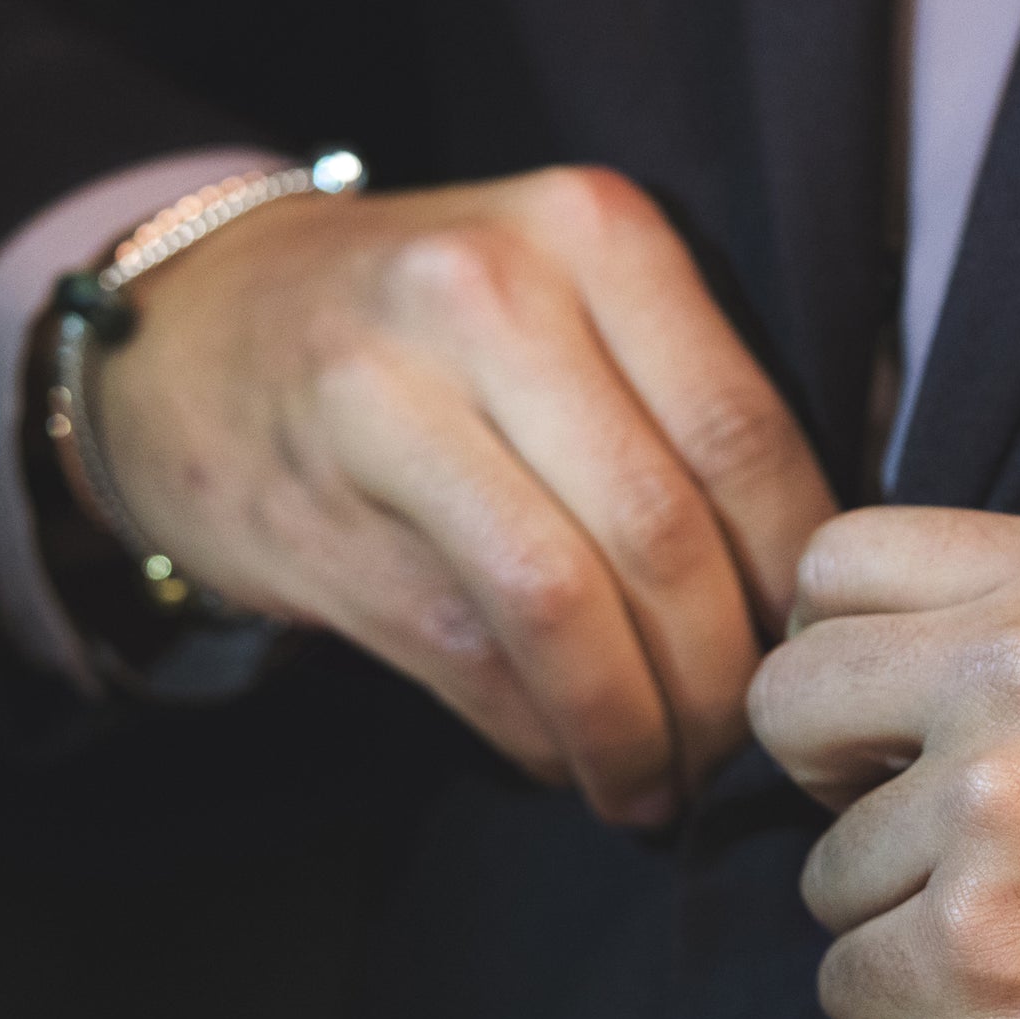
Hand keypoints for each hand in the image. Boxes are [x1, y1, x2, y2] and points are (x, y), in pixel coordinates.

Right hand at [96, 166, 835, 823]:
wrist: (198, 331)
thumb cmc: (437, 332)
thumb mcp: (575, 296)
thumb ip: (692, 396)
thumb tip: (822, 579)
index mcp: (593, 235)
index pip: (744, 434)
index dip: (795, 575)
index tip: (812, 649)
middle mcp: (490, 297)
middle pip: (661, 533)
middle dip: (720, 676)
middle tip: (745, 745)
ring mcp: (386, 404)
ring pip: (562, 608)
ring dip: (632, 728)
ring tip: (664, 784)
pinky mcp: (317, 518)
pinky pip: (471, 659)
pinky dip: (545, 736)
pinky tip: (577, 761)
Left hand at [748, 509, 1019, 1018]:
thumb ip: (1016, 615)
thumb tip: (854, 667)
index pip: (833, 566)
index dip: (838, 651)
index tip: (883, 717)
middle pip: (785, 701)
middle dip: (831, 774)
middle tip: (917, 825)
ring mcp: (994, 818)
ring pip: (823, 870)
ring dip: (894, 910)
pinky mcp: (982, 959)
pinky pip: (845, 983)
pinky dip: (906, 1005)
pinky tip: (1008, 1000)